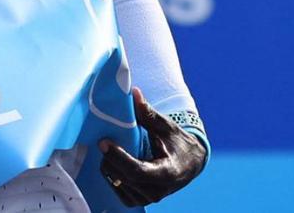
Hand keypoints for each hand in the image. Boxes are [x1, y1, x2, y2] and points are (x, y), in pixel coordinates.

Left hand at [98, 87, 207, 206]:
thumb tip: (134, 92)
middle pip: (123, 177)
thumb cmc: (177, 143)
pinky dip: (112, 173)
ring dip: (109, 165)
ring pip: (117, 183)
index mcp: (166, 174)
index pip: (136, 171)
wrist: (189, 164)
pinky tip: (114, 160)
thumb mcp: (166, 127)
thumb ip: (148, 113)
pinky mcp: (138, 201)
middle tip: (104, 140)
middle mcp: (157, 191)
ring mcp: (147, 199)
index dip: (117, 156)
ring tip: (110, 148)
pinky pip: (116, 188)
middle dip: (109, 158)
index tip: (104, 142)